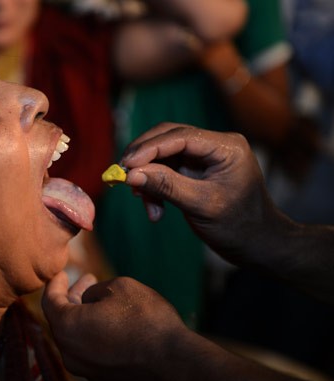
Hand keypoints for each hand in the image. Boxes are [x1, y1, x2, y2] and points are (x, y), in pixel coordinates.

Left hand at [42, 272, 191, 380]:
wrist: (177, 368)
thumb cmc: (147, 322)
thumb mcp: (120, 287)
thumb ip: (96, 289)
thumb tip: (90, 298)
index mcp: (68, 328)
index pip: (49, 302)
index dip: (55, 284)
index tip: (61, 273)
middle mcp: (71, 354)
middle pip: (62, 321)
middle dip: (73, 298)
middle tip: (86, 281)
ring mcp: (87, 372)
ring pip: (77, 339)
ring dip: (85, 317)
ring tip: (102, 301)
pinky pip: (92, 353)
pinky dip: (96, 336)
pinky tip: (114, 326)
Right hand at [120, 122, 285, 264]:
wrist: (258, 245)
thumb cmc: (238, 226)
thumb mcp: (201, 206)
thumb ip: (166, 186)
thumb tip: (130, 174)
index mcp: (226, 146)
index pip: (180, 136)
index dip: (149, 148)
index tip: (126, 166)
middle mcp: (215, 144)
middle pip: (167, 138)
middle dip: (144, 159)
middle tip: (122, 177)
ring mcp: (204, 157)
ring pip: (163, 155)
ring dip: (148, 177)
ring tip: (143, 201)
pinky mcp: (195, 170)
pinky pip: (166, 170)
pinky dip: (155, 187)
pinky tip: (155, 209)